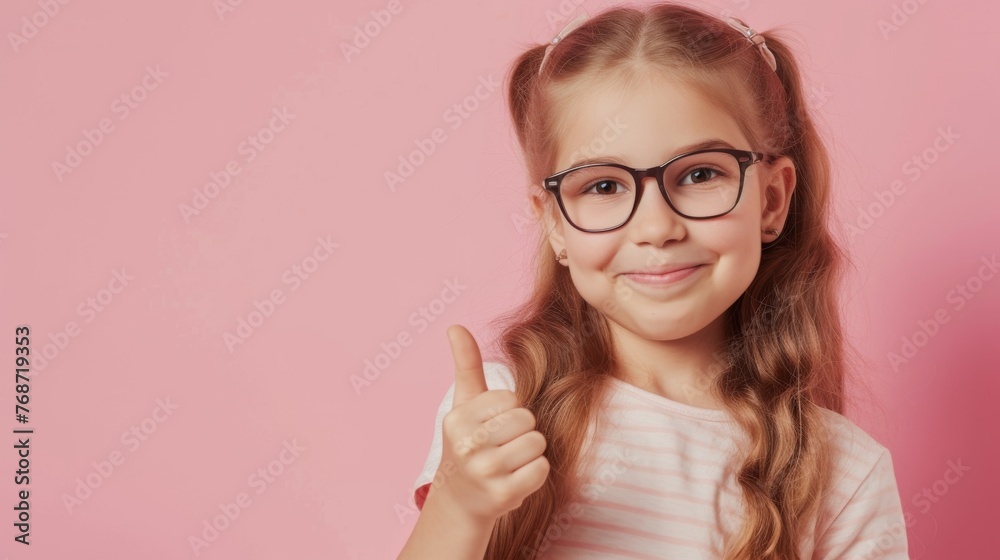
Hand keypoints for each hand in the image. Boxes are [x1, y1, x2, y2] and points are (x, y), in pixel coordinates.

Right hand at [431, 325, 549, 522]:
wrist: (461, 499)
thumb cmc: (469, 441)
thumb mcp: (465, 403)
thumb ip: (466, 364)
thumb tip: (455, 326)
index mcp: (458, 419)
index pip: (511, 400)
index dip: (510, 411)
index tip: (492, 427)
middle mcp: (467, 446)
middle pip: (527, 420)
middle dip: (523, 431)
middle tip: (503, 446)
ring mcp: (484, 473)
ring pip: (537, 443)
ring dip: (530, 453)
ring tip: (509, 462)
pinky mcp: (502, 496)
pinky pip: (541, 469)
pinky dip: (535, 474)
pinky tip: (515, 478)